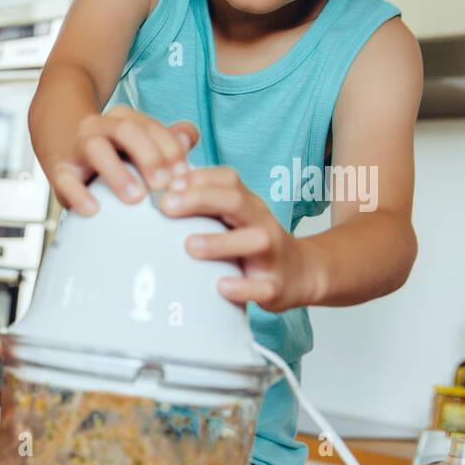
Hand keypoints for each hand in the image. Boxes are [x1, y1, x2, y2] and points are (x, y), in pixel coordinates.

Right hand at [51, 106, 198, 214]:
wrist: (58, 136)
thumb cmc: (109, 148)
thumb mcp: (138, 140)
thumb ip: (168, 139)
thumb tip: (189, 138)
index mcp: (123, 119)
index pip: (151, 126)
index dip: (170, 149)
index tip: (184, 176)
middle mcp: (99, 127)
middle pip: (126, 130)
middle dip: (149, 156)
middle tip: (164, 185)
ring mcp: (77, 146)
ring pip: (96, 149)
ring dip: (118, 173)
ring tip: (136, 198)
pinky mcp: (59, 170)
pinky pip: (65, 180)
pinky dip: (79, 195)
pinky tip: (94, 210)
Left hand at [162, 166, 318, 312]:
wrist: (301, 273)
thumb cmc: (254, 241)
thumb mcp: (234, 217)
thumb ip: (205, 202)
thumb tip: (162, 187)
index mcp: (248, 204)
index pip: (227, 179)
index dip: (198, 177)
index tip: (166, 183)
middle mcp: (261, 223)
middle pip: (236, 201)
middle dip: (200, 199)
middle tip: (166, 206)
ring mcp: (271, 254)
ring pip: (253, 241)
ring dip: (220, 242)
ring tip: (189, 245)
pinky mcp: (275, 286)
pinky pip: (262, 287)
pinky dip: (242, 287)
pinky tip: (221, 286)